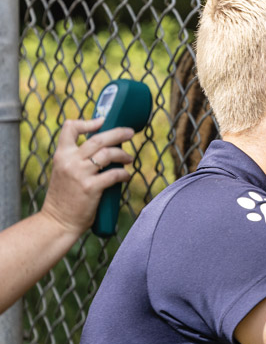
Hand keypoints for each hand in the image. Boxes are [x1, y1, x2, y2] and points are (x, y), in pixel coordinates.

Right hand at [39, 116, 135, 236]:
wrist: (57, 221)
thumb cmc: (64, 198)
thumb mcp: (64, 172)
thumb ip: (77, 160)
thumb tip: (103, 149)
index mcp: (61, 155)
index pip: (70, 128)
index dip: (88, 122)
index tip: (103, 122)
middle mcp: (69, 161)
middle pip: (98, 138)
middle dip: (118, 133)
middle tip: (130, 133)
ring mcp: (80, 174)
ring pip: (108, 154)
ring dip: (123, 154)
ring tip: (129, 158)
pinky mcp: (91, 188)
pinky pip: (114, 174)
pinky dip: (124, 174)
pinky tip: (127, 176)